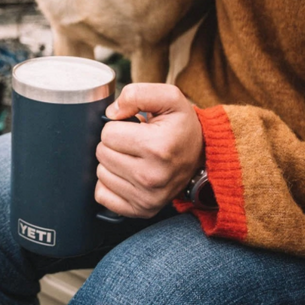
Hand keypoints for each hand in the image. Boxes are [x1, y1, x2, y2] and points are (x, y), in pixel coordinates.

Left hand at [95, 83, 204, 217]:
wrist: (203, 156)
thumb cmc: (181, 126)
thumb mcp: (169, 97)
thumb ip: (137, 93)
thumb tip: (111, 112)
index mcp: (157, 147)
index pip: (107, 133)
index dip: (118, 126)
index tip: (136, 129)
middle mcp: (152, 176)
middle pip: (102, 153)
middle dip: (114, 144)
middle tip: (135, 144)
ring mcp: (147, 197)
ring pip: (101, 174)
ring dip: (112, 164)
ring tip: (134, 158)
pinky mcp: (142, 210)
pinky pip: (102, 195)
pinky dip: (110, 184)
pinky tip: (127, 176)